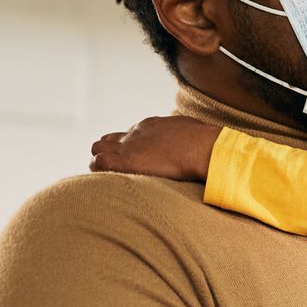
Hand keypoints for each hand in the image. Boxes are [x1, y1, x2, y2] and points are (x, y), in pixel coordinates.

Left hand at [90, 116, 220, 179]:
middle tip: (118, 171)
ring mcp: (130, 145)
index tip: (136, 162)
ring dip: (101, 161)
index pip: (129, 135)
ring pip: (98, 148)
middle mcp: (136, 133)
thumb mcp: (196, 133)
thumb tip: (202, 142)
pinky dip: (99, 170)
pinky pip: (99, 162)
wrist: (206, 147)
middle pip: (108, 139)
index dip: (127, 149)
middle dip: (109, 153)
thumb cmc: (208, 143)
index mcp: (152, 126)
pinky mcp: (126, 159)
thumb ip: (188, 138)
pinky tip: (108, 180)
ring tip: (111, 178)